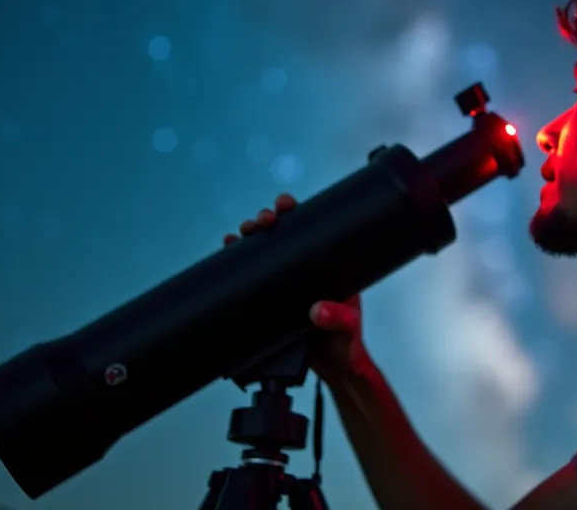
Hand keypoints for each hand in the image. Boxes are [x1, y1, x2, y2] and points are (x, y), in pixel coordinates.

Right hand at [224, 194, 372, 385]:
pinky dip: (240, 260)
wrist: (334, 370)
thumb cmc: (348, 346)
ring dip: (249, 238)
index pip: (312, 230)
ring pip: (264, 251)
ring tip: (237, 236)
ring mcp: (289, 285)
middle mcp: (307, 270)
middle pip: (283, 235)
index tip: (285, 205)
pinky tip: (229, 249)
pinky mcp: (273, 301)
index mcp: (330, 267)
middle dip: (267, 221)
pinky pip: (254, 276)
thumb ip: (338, 320)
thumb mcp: (348, 330)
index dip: (296, 212)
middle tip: (261, 222)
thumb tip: (317, 311)